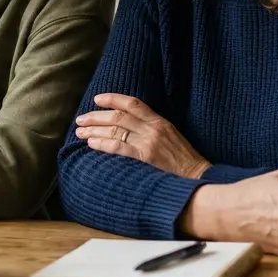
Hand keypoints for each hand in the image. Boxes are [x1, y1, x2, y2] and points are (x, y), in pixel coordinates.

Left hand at [75, 93, 210, 177]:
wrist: (198, 177)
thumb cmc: (184, 159)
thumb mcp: (171, 136)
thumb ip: (152, 128)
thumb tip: (127, 124)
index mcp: (160, 121)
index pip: (133, 103)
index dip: (113, 99)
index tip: (96, 99)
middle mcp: (153, 129)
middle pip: (118, 117)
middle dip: (96, 117)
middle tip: (80, 119)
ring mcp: (148, 143)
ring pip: (115, 131)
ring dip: (94, 130)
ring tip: (80, 132)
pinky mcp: (145, 158)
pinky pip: (118, 148)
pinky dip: (102, 144)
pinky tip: (91, 144)